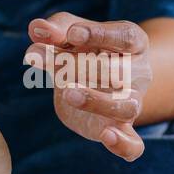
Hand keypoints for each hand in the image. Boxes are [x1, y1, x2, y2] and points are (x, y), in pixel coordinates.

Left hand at [24, 13, 150, 160]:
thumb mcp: (67, 33)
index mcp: (131, 43)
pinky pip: (133, 144)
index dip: (99, 35)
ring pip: (127, 107)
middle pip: (117, 71)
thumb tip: (36, 29)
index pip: (124, 36)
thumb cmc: (81, 50)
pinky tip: (106, 137)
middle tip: (50, 61)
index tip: (73, 34)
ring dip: (96, 101)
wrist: (86, 81)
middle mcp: (137, 73)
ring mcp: (131, 102)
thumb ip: (54, 29)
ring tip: (68, 93)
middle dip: (79, 66)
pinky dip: (124, 144)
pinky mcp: (119, 129)